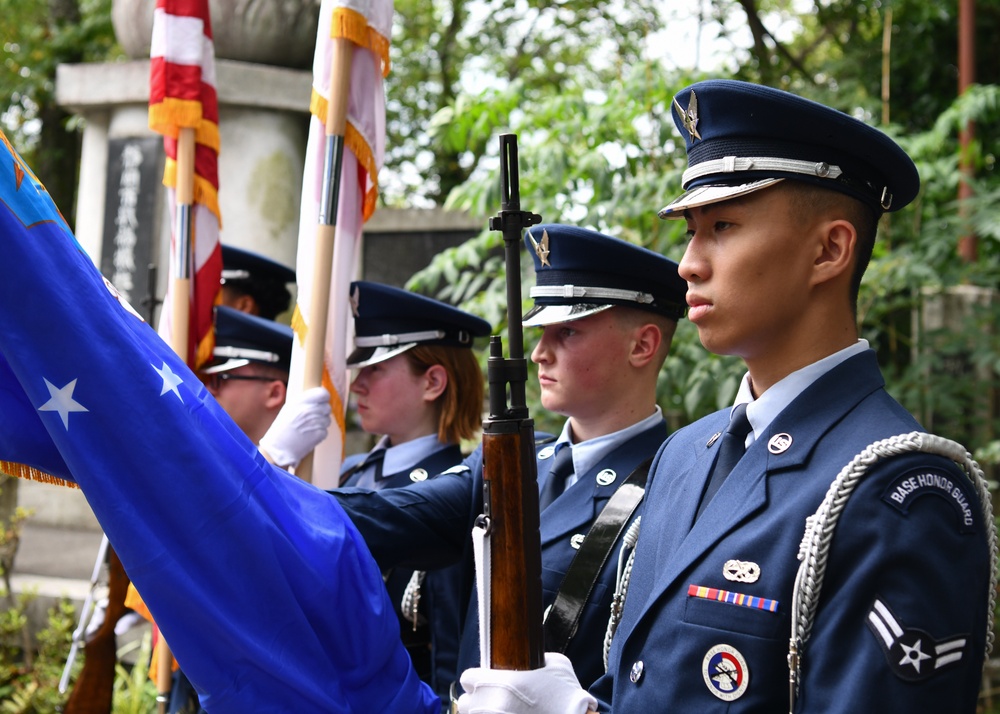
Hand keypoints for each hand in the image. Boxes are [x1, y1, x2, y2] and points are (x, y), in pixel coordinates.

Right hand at [258, 387, 330, 467]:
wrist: (279, 448)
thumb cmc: (282, 428)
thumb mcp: (289, 408)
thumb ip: (304, 401)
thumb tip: (318, 397)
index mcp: (301, 401)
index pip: (323, 393)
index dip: (324, 397)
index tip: (322, 400)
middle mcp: (309, 410)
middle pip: (327, 407)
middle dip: (322, 412)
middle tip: (312, 418)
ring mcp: (316, 422)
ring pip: (327, 420)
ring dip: (321, 423)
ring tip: (308, 428)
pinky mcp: (320, 434)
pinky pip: (325, 431)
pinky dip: (319, 433)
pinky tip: (309, 436)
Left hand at [458, 653, 596, 713]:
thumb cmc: (568, 697)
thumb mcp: (557, 665)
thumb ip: (538, 658)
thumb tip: (532, 658)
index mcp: (499, 683)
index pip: (467, 678)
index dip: (477, 678)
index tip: (486, 680)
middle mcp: (489, 707)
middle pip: (466, 702)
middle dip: (477, 700)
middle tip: (493, 699)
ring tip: (499, 712)